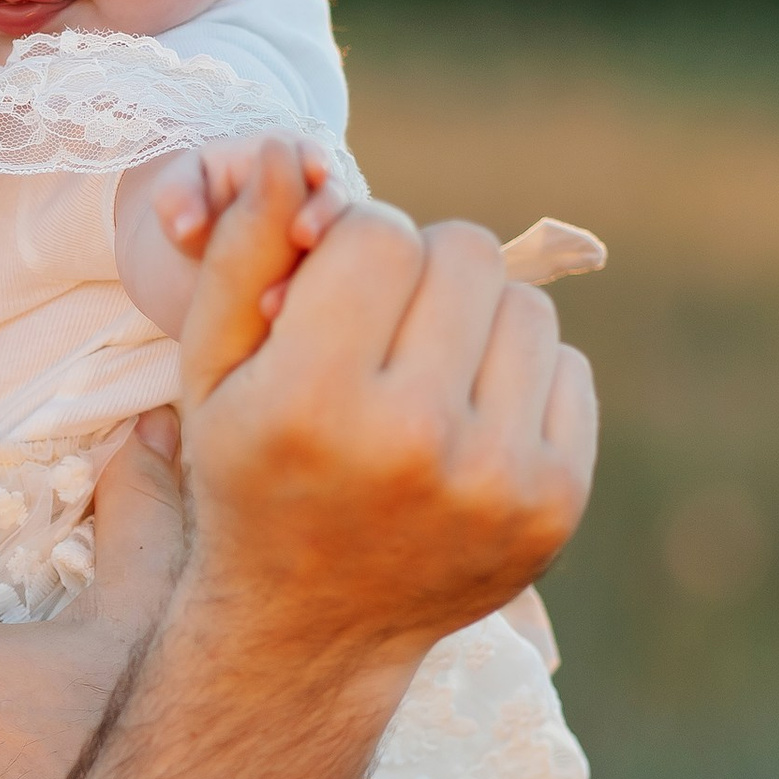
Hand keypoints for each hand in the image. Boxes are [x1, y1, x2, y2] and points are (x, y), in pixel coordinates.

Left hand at [116, 134, 346, 337]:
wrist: (200, 249)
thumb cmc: (191, 203)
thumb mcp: (175, 193)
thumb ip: (177, 200)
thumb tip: (187, 226)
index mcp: (287, 158)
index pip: (309, 154)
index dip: (313, 163)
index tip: (312, 173)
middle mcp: (317, 195)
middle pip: (335, 199)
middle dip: (324, 215)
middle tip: (302, 235)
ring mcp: (327, 234)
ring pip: (342, 247)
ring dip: (321, 268)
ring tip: (277, 300)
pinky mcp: (325, 272)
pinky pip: (333, 284)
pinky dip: (315, 301)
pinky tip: (283, 322)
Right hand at [179, 143, 596, 669]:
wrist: (311, 626)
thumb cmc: (251, 474)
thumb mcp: (210, 370)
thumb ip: (242, 254)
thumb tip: (287, 153)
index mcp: (314, 400)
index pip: (381, 233)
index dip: (353, 252)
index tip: (333, 302)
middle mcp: (413, 440)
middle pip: (465, 252)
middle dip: (422, 273)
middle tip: (385, 332)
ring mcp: (497, 477)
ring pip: (526, 305)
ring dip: (476, 323)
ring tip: (425, 380)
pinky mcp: (556, 501)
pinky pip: (568, 369)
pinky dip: (519, 382)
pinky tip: (466, 428)